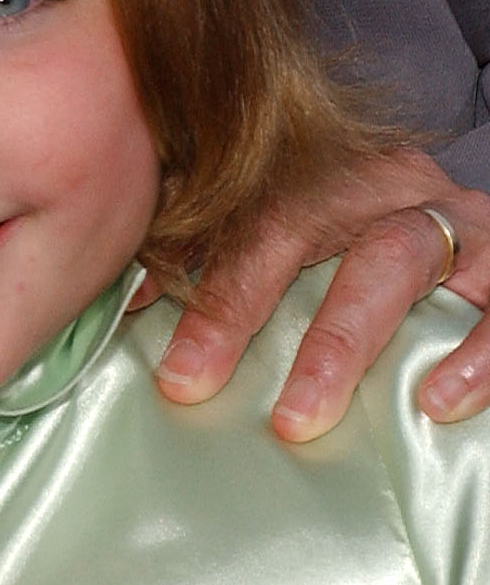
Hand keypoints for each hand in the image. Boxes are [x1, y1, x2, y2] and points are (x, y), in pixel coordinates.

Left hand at [153, 144, 489, 439]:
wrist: (485, 251)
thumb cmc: (376, 249)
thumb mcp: (306, 239)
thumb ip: (224, 256)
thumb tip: (130, 299)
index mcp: (328, 169)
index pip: (242, 209)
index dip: (190, 271)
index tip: (146, 338)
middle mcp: (394, 184)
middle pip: (303, 224)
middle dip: (240, 307)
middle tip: (191, 383)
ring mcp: (463, 224)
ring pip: (394, 260)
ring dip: (339, 343)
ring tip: (297, 416)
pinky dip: (475, 357)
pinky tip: (437, 403)